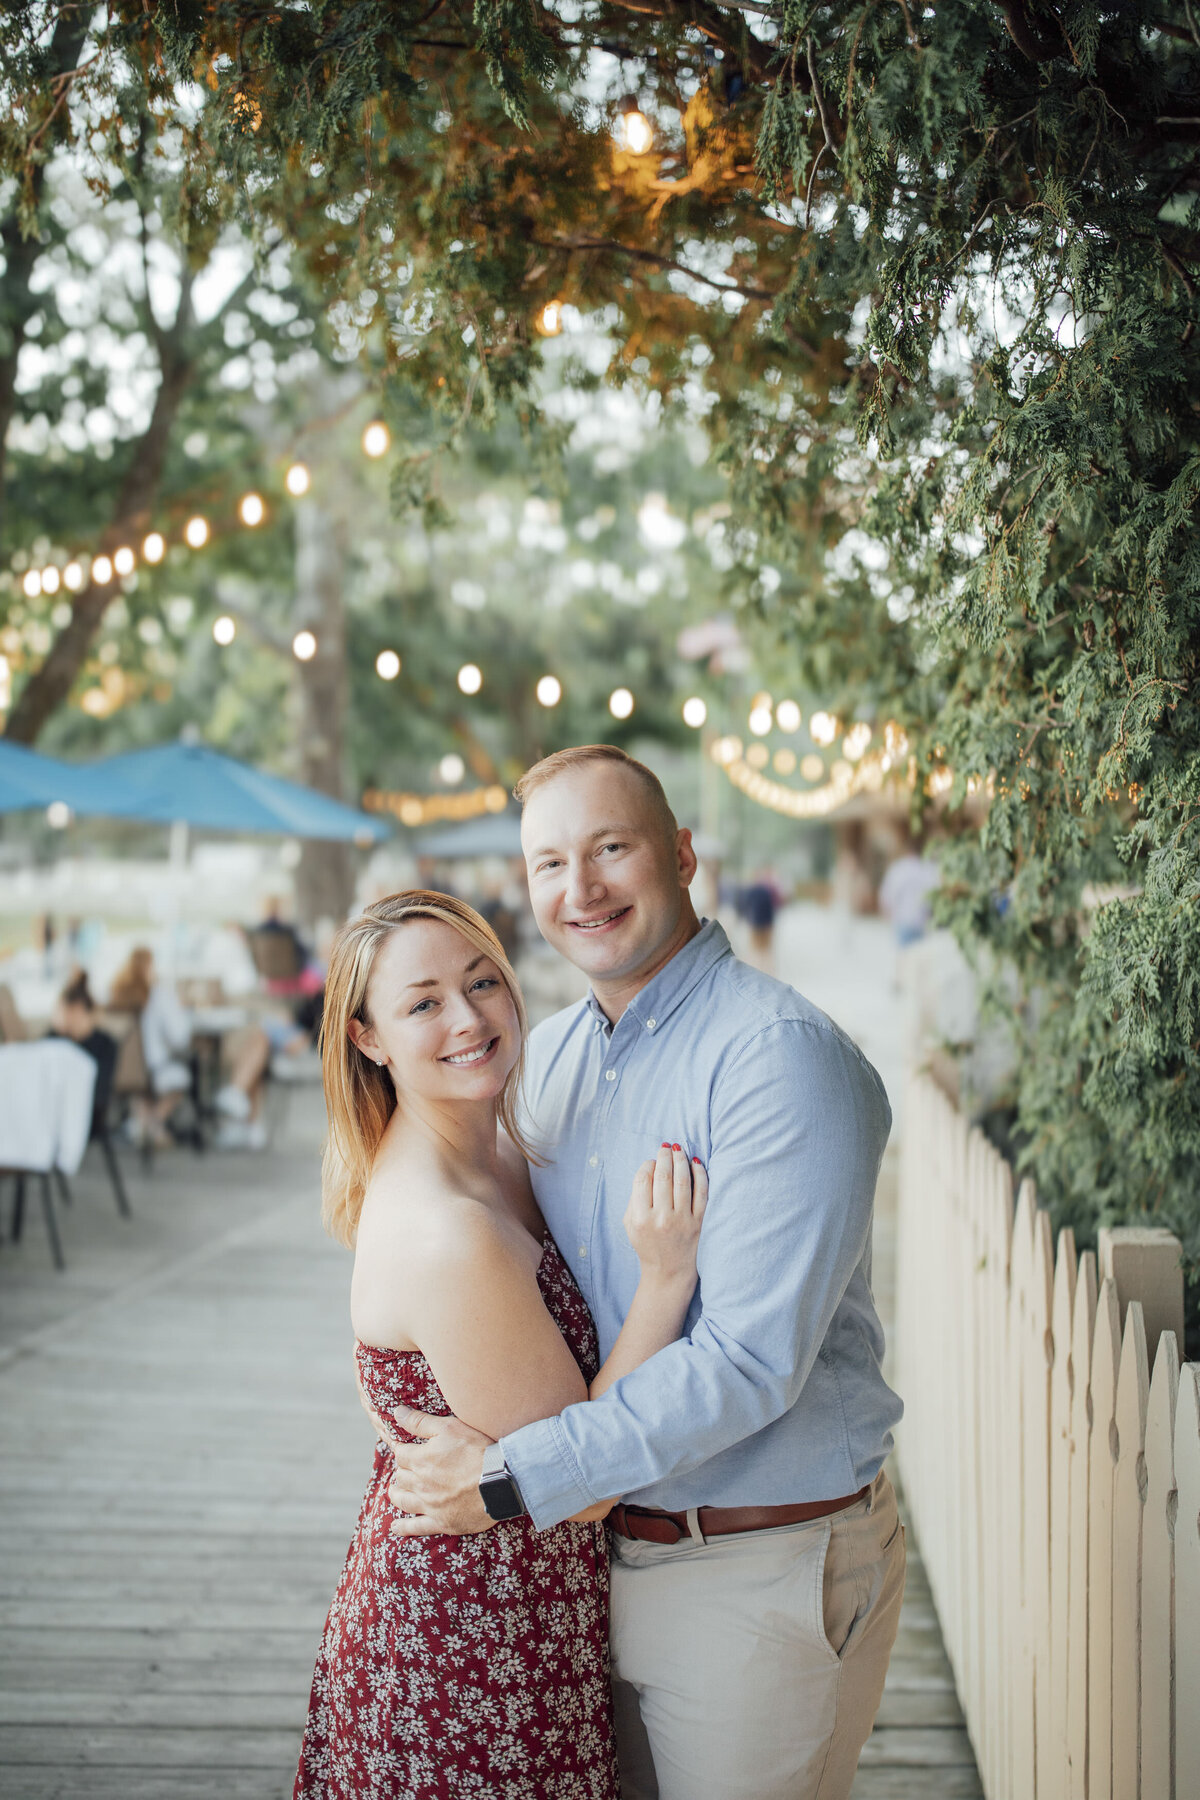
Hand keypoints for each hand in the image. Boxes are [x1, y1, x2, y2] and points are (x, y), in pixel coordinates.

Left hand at [383, 1406, 495, 1536]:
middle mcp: (420, 1484)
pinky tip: (396, 1527)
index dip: (402, 1449)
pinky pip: (417, 1527)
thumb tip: (396, 1412)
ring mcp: (430, 1505)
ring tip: (395, 1491)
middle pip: (401, 1477)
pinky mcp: (441, 1522)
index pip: (401, 1454)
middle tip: (406, 1468)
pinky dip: (404, 1527)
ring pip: (403, 1501)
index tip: (405, 1448)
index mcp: (420, 1460)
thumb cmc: (477, 1450)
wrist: (500, 1480)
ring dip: (397, 1494)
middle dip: (402, 1470)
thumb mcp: (449, 1427)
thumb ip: (420, 1421)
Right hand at [624, 1143, 707, 1286]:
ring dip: (681, 1160)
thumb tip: (647, 1169)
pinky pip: (701, 1192)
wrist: (668, 1272)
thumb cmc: (647, 1245)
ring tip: (679, 1149)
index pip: (643, 1180)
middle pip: (663, 1177)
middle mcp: (661, 1218)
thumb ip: (634, 1198)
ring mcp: (682, 1220)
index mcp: (640, 1218)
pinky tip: (696, 1163)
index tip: (651, 1161)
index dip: (647, 1165)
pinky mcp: (698, 1223)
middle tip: (666, 1147)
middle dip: (665, 1157)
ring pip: (682, 1181)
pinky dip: (700, 1174)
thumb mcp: (630, 1225)